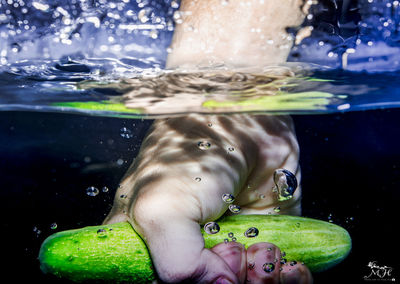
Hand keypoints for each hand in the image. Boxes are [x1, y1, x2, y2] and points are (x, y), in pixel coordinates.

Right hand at [104, 114, 306, 282]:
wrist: (243, 118)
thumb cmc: (191, 149)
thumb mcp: (162, 206)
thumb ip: (177, 261)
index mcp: (148, 247)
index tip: (206, 271)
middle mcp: (189, 253)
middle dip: (230, 283)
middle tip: (233, 252)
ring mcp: (227, 249)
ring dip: (262, 282)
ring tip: (262, 249)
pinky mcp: (263, 241)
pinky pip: (280, 278)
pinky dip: (291, 279)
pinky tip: (290, 266)